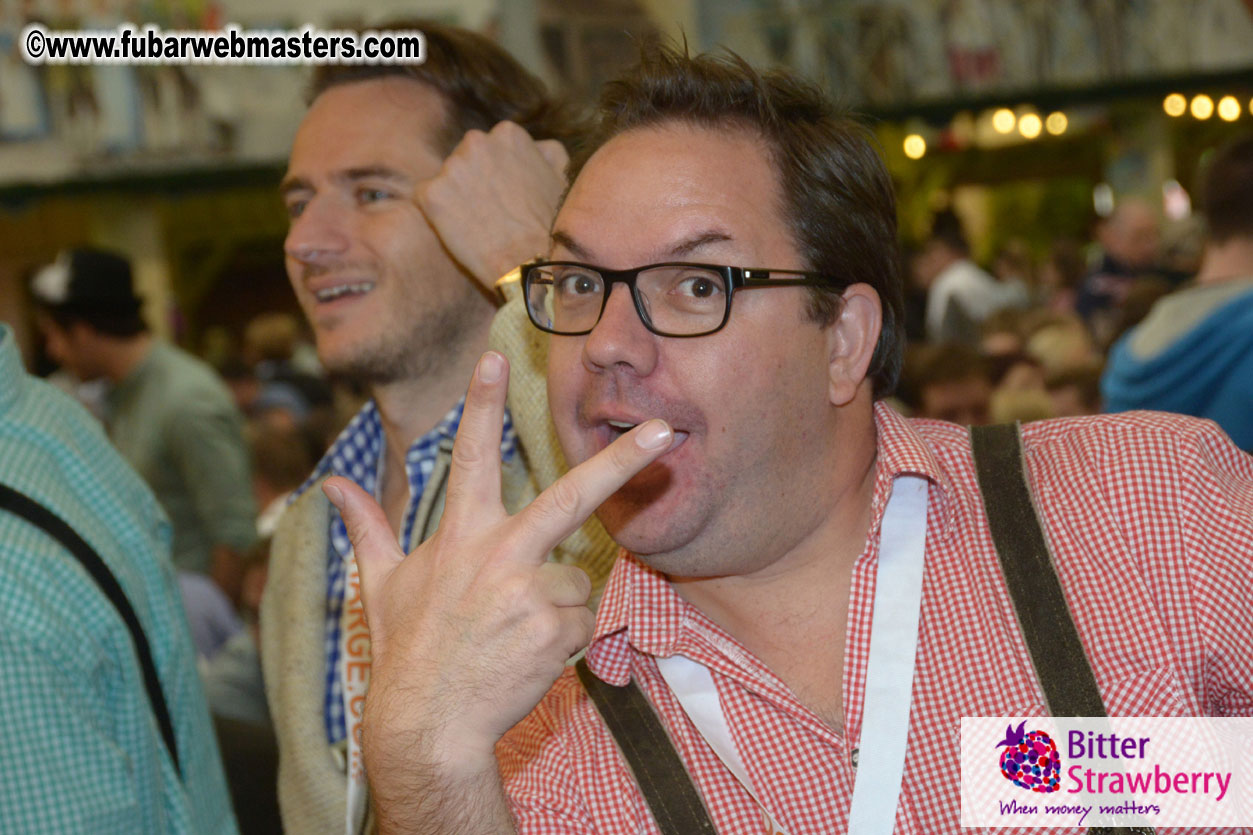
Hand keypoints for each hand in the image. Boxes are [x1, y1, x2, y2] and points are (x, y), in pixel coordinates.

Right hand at [325, 351, 671, 777]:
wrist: (428, 724)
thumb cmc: (407, 648)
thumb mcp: (380, 584)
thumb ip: (367, 527)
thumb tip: (331, 485)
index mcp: (461, 533)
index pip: (472, 454)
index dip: (481, 402)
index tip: (494, 356)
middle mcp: (500, 552)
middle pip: (573, 495)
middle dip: (622, 459)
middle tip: (663, 430)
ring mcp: (531, 590)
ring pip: (577, 578)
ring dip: (556, 603)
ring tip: (513, 633)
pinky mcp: (555, 628)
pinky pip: (581, 619)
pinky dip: (563, 637)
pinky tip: (527, 654)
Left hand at [415, 121, 567, 289]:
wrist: (532, 265)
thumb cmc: (551, 226)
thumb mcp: (561, 175)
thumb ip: (545, 151)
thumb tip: (537, 147)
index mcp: (507, 134)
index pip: (489, 149)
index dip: (495, 177)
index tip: (505, 199)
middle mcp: (477, 141)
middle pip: (464, 160)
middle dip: (472, 183)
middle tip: (489, 214)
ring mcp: (451, 166)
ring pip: (445, 180)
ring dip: (455, 199)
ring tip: (478, 227)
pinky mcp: (431, 194)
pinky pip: (426, 200)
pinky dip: (437, 216)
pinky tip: (460, 233)